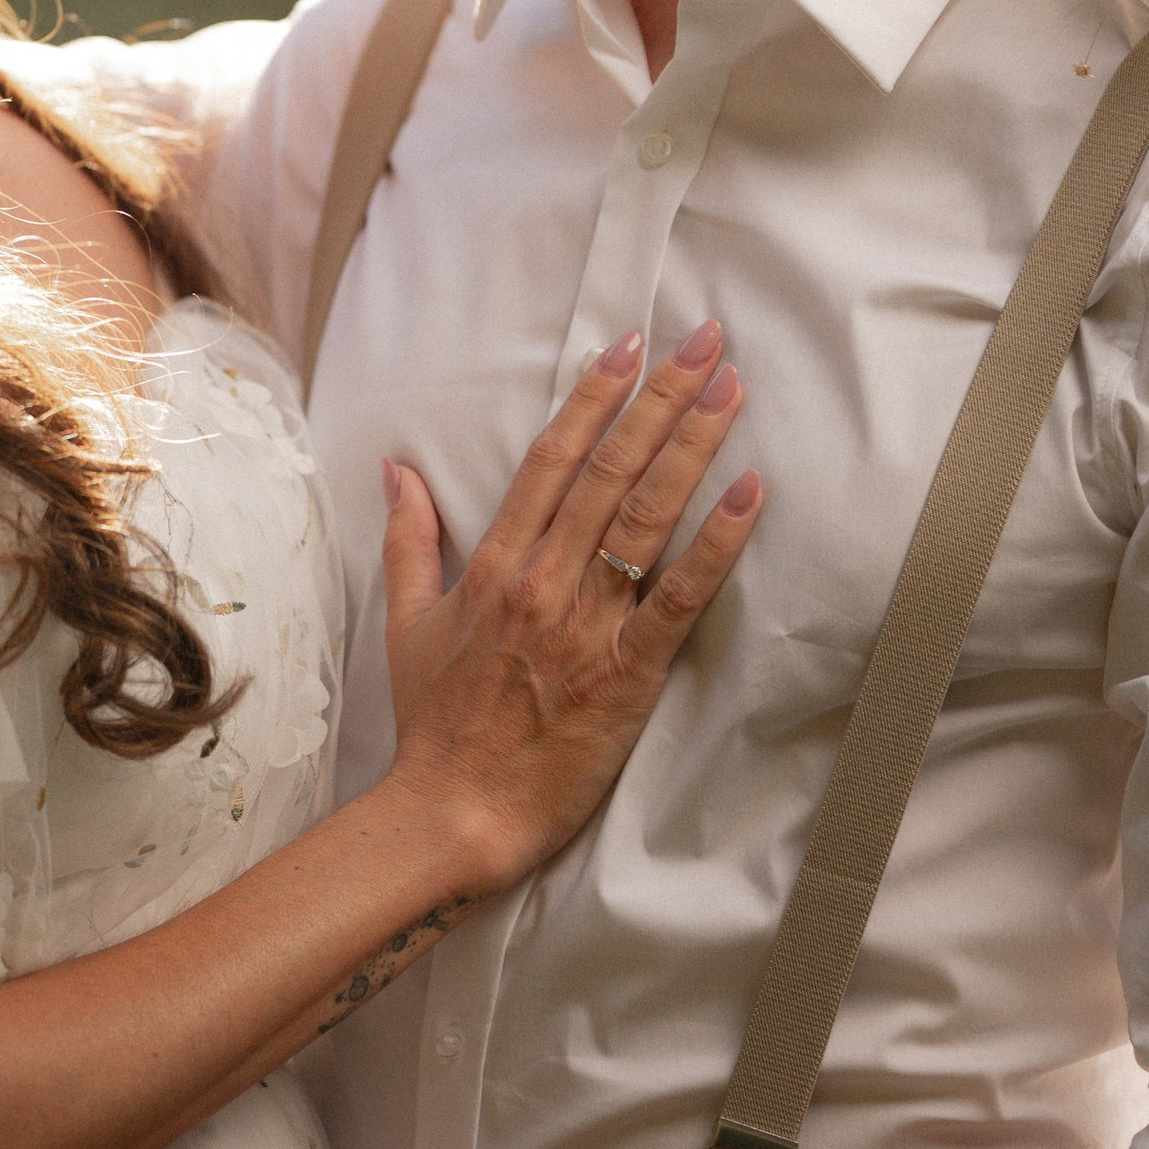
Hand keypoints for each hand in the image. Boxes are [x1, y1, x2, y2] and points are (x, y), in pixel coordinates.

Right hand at [381, 323, 757, 888]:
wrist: (454, 810)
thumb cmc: (435, 722)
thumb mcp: (408, 622)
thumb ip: (409, 539)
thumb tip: (397, 469)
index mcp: (495, 563)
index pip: (552, 459)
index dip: (595, 397)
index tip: (630, 346)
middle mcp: (543, 580)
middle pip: (610, 469)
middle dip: (661, 398)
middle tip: (705, 339)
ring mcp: (586, 624)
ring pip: (646, 516)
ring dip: (693, 446)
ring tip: (731, 389)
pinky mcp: (627, 672)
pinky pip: (679, 597)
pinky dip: (717, 543)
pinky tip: (750, 494)